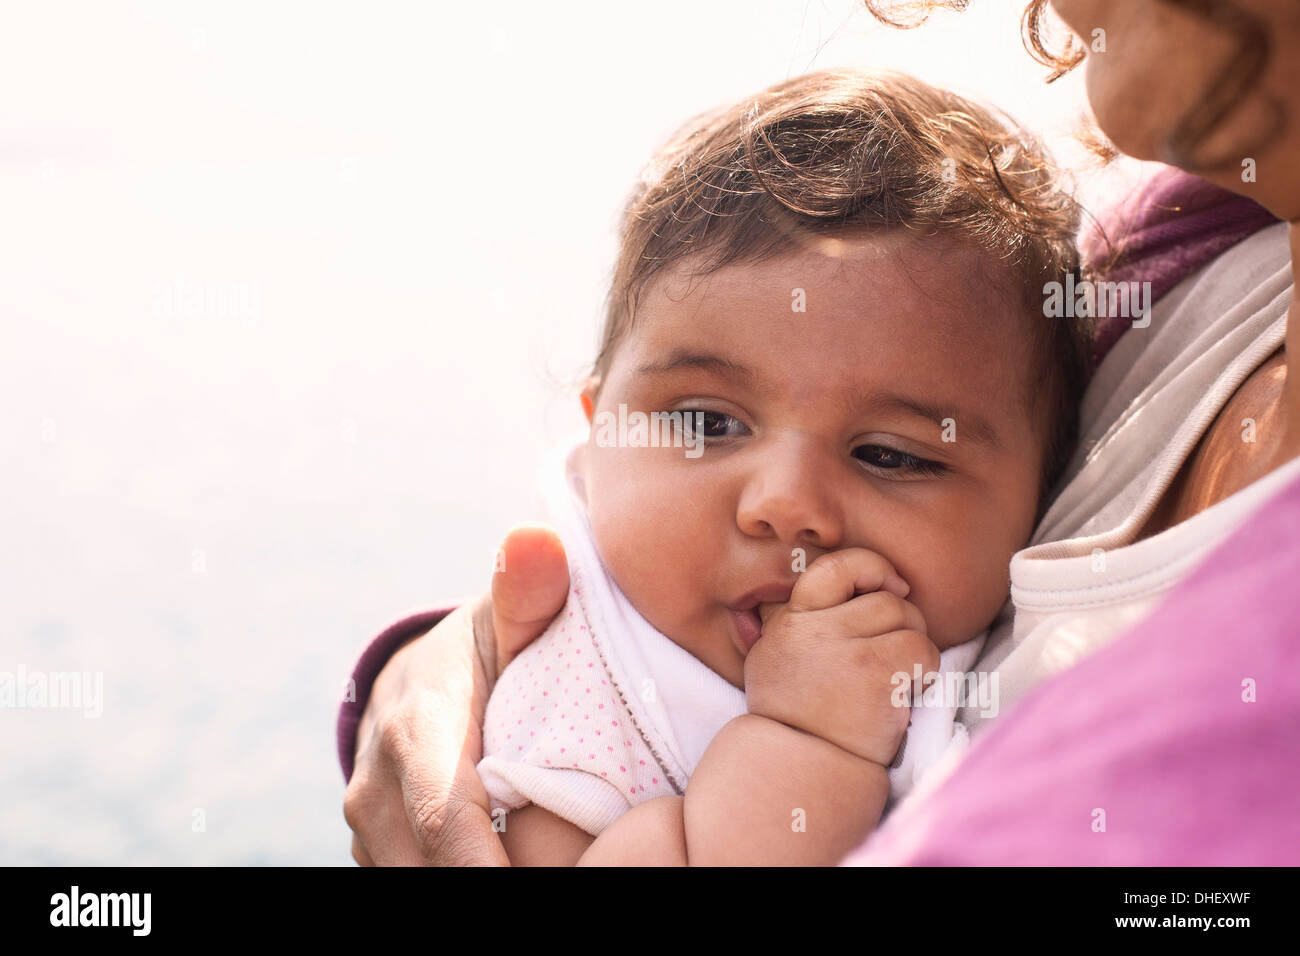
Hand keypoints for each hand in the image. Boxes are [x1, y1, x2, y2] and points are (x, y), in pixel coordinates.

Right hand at [343, 524, 569, 864]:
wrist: (423, 674)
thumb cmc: (488, 648)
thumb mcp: (510, 616)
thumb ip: (530, 592)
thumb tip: (534, 539)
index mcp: (417, 730)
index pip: (446, 822)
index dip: (492, 867)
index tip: (560, 874)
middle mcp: (378, 784)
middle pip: (433, 869)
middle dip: (506, 878)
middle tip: (576, 867)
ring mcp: (370, 824)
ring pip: (419, 880)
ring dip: (481, 877)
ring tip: (557, 862)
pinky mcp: (377, 849)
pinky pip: (417, 880)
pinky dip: (463, 876)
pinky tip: (517, 859)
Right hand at [743, 547, 939, 767]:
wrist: (802, 770)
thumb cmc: (798, 719)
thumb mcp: (779, 659)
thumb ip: (806, 622)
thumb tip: (867, 590)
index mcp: (789, 621)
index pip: (835, 567)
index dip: (871, 569)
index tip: (891, 589)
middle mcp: (812, 629)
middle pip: (885, 600)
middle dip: (902, 625)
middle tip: (893, 660)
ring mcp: (844, 650)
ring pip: (909, 621)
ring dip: (914, 650)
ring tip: (896, 681)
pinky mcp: (875, 674)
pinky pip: (923, 651)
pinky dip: (926, 672)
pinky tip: (906, 694)